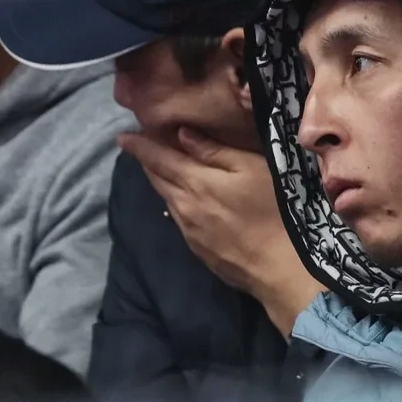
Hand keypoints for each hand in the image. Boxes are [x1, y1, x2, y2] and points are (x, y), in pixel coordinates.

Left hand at [119, 127, 322, 335]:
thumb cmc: (274, 210)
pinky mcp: (199, 250)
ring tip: (156, 169)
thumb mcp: (251, 169)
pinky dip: (173, 203)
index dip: (139, 146)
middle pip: (157, 179)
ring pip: (166, 200)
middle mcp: (184, 206)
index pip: (158, 159)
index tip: (121, 136)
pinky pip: (178, 219)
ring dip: (158, 182)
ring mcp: (189, 231)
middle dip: (145, 162)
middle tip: (136, 148)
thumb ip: (215, 151)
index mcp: (195, 182)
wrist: (279, 267)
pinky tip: (180, 201)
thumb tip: (182, 134)